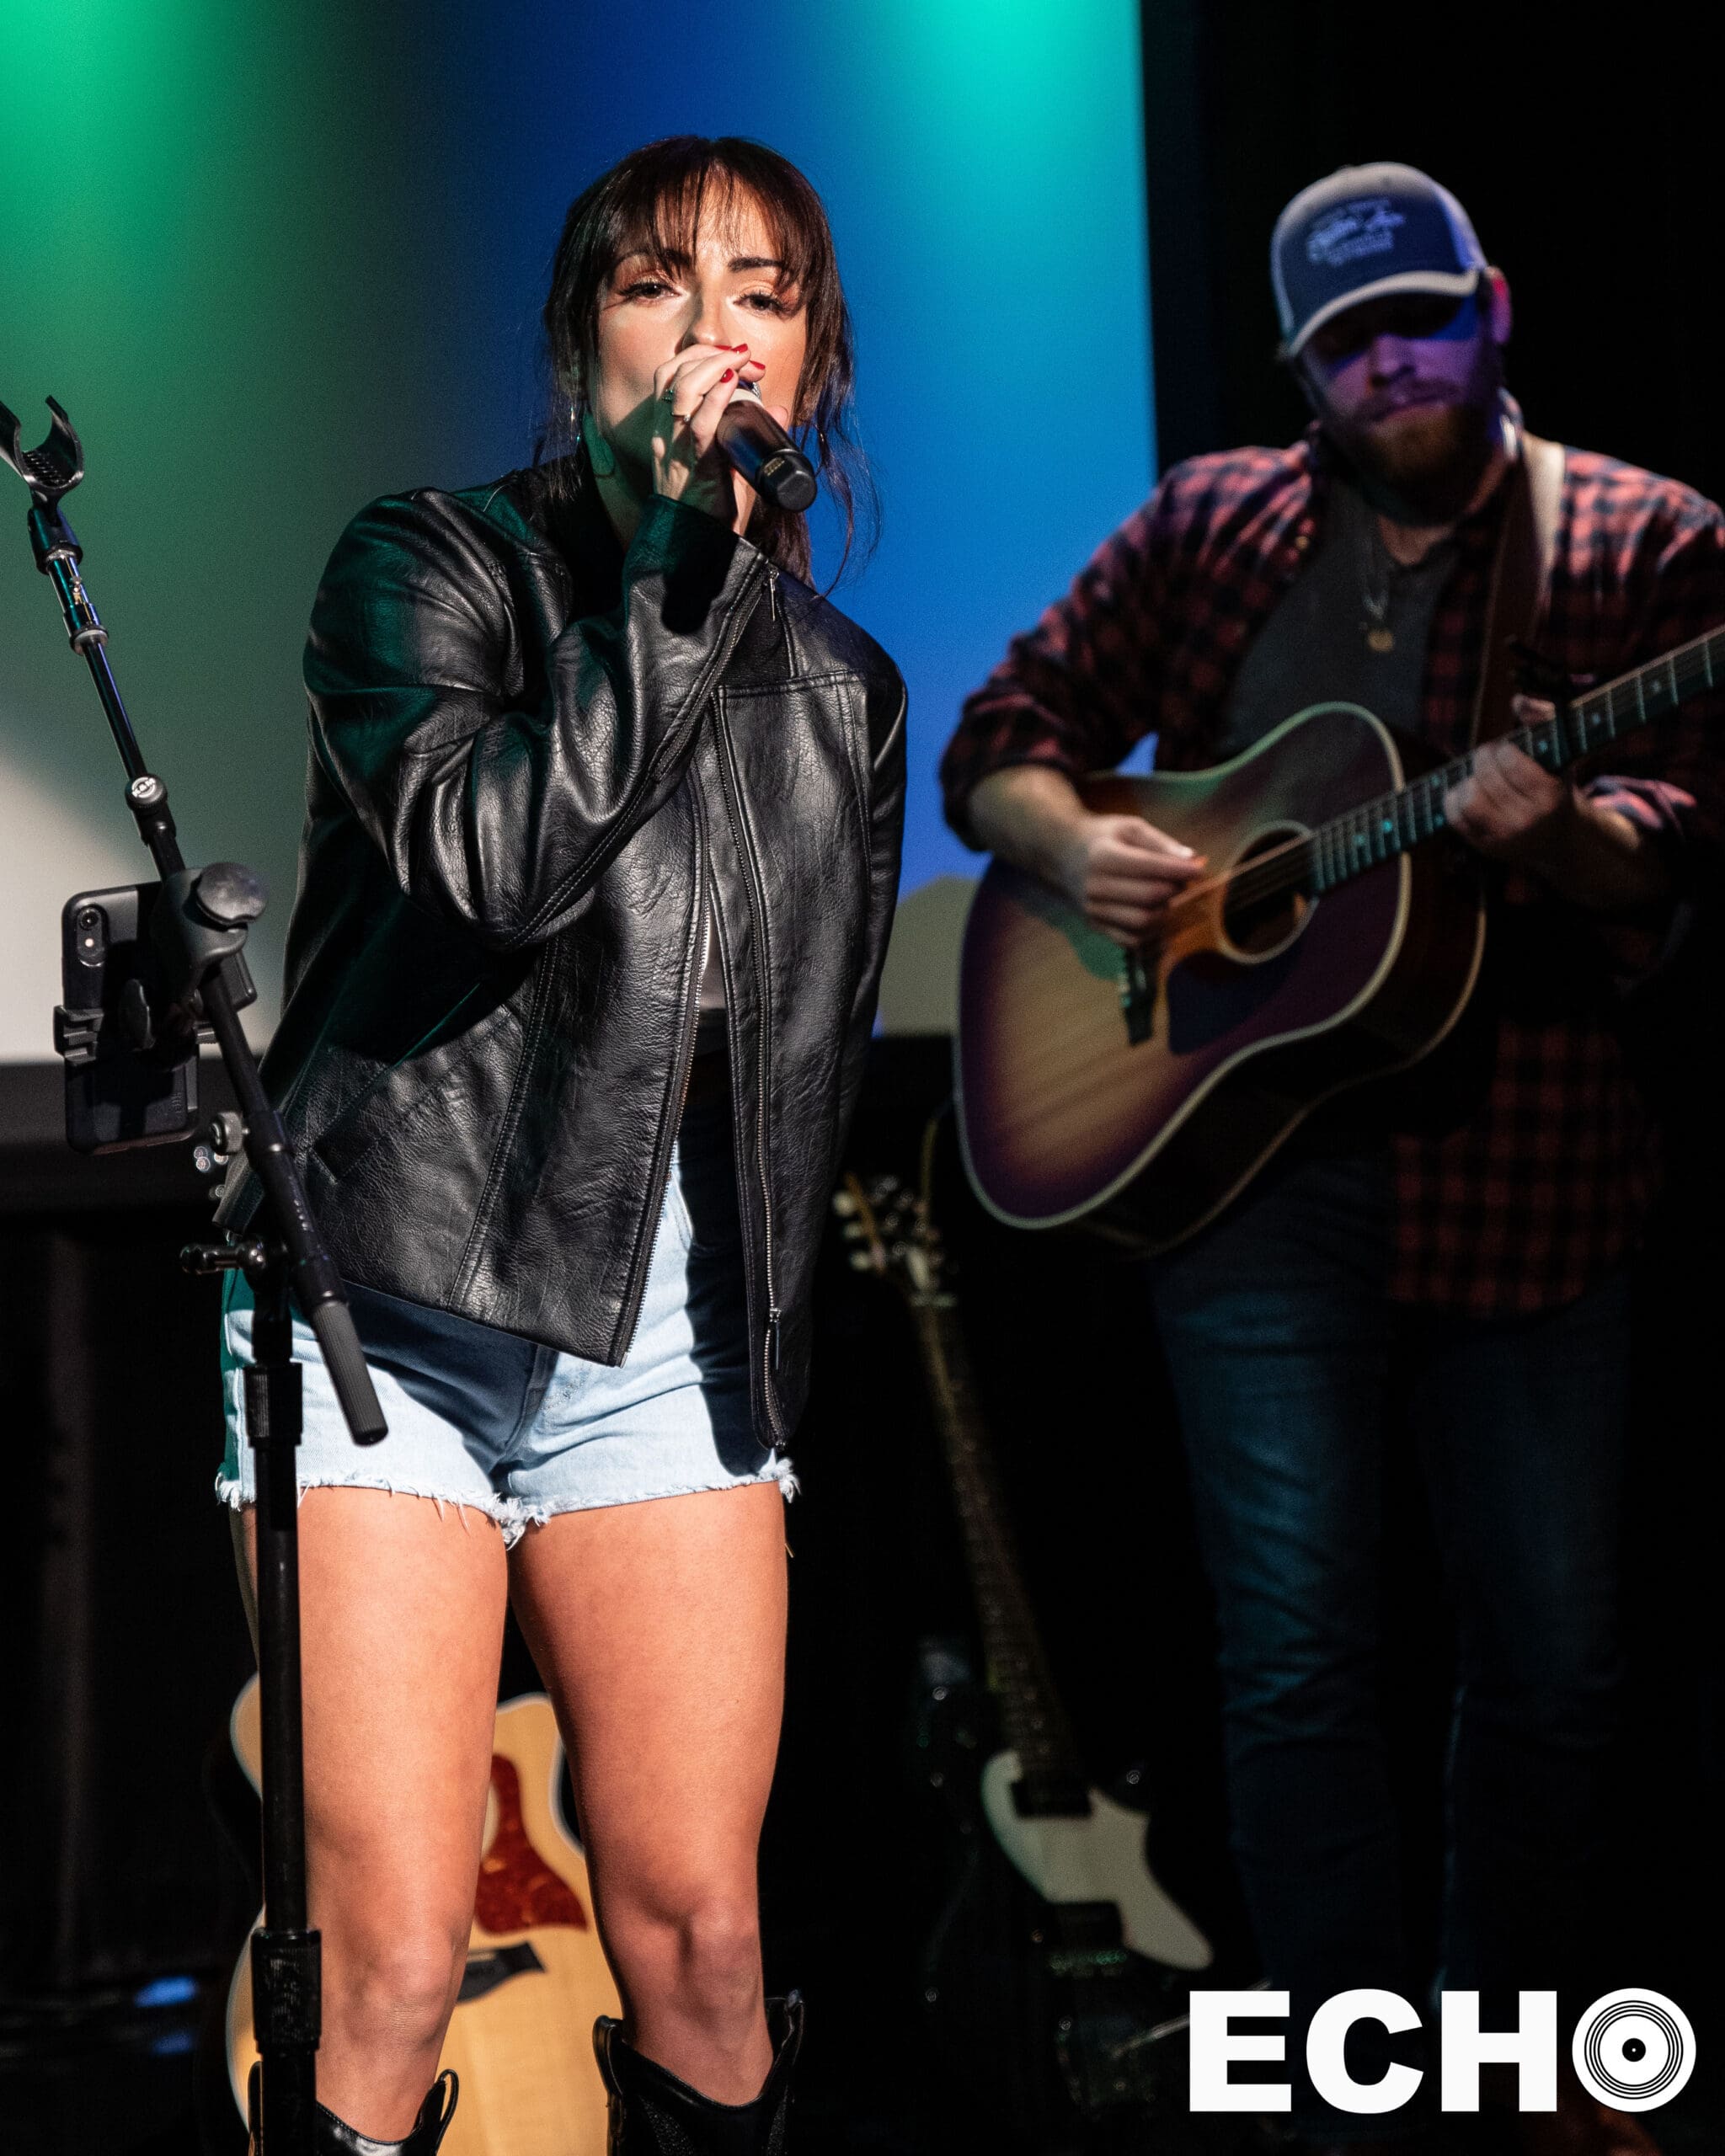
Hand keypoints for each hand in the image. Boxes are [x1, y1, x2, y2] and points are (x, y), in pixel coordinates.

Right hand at [649, 344, 771, 527]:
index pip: (669, 376)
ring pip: (682, 390)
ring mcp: (677, 451)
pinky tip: (731, 380)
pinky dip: (716, 398)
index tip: (734, 358)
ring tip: (743, 362)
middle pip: (673, 374)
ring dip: (714, 365)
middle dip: (710, 354)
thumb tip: (781, 408)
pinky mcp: (696, 467)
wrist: (698, 549)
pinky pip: (700, 425)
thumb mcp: (726, 462)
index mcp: (666, 432)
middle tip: (747, 358)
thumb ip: (748, 434)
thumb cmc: (711, 509)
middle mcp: (665, 436)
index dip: (698, 356)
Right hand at [1058, 814, 1207, 945]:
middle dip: (1175, 889)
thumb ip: (1160, 842)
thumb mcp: (1129, 827)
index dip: (1180, 870)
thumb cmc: (1102, 837)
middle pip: (1149, 896)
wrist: (1062, 854)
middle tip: (1183, 880)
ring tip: (1168, 896)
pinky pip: (1131, 939)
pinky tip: (1156, 914)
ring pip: (1143, 921)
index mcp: (1103, 856)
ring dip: (1165, 911)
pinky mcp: (1095, 925)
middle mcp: (1095, 886)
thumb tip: (1192, 860)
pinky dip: (1151, 931)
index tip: (1200, 869)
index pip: (1150, 867)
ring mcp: (1093, 910)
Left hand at [1442, 713, 1578, 871]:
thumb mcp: (1560, 750)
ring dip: (1469, 780)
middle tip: (1489, 756)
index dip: (1502, 748)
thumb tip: (1517, 700)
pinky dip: (1454, 798)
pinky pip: (1455, 817)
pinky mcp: (1486, 846)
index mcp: (1550, 796)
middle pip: (1486, 777)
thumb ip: (1544, 718)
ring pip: (1469, 799)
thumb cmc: (1556, 782)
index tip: (1506, 749)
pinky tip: (1466, 791)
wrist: (1559, 838)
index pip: (1510, 760)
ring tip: (1479, 775)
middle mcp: (1528, 820)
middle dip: (1484, 758)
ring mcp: (1505, 837)